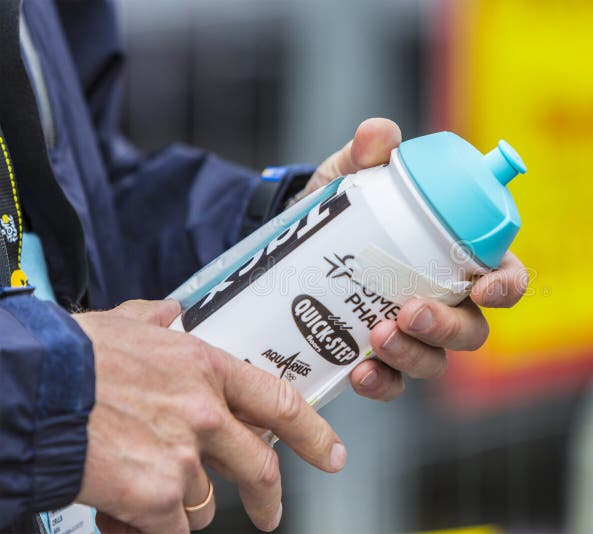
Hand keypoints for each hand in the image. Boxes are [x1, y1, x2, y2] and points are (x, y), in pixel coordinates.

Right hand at [73, 300, 345, 532]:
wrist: (30, 389)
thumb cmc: (71, 356)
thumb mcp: (123, 323)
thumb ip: (156, 318)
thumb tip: (170, 310)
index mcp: (205, 368)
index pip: (279, 402)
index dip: (313, 433)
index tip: (331, 454)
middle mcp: (205, 412)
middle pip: (260, 468)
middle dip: (268, 499)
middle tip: (268, 514)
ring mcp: (184, 456)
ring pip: (205, 505)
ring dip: (183, 507)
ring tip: (145, 490)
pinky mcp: (157, 495)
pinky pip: (169, 528)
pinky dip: (148, 526)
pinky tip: (122, 508)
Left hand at [308, 118, 529, 400]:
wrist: (292, 246)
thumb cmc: (341, 211)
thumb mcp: (349, 179)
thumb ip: (367, 155)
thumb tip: (379, 134)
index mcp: (455, 257)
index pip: (504, 273)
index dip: (506, 285)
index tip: (483, 288)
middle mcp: (444, 301)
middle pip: (472, 329)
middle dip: (448, 326)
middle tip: (410, 311)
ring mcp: (413, 336)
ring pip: (435, 360)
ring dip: (413, 354)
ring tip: (376, 337)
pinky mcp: (379, 361)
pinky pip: (393, 384)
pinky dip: (382, 383)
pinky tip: (359, 373)